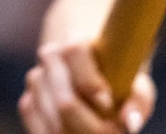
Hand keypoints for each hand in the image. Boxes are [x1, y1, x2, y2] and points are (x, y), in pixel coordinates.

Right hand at [20, 40, 155, 133]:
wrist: (89, 63)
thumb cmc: (118, 75)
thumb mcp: (135, 81)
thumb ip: (138, 99)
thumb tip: (130, 124)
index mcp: (76, 41)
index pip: (74, 52)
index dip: (90, 82)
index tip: (109, 104)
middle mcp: (50, 56)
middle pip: (64, 100)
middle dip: (90, 126)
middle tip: (110, 132)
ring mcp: (36, 78)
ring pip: (52, 120)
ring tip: (97, 132)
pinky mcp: (28, 101)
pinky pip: (39, 129)